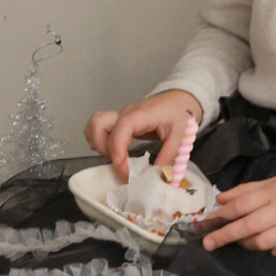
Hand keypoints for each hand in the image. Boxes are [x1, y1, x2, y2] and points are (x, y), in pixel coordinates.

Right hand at [85, 90, 202, 182]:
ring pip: (95, 124)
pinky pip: (99, 127)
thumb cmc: (180, 112)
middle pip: (99, 125)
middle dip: (105, 149)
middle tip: (121, 165)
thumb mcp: (181, 135)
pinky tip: (110, 151)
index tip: (124, 169)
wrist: (180, 99)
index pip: (120, 130)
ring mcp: (121, 116)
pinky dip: (98, 139)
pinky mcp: (120, 121)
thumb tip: (159, 176)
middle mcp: (126, 113)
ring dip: (98, 143)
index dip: (117, 151)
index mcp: (140, 115)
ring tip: (115, 158)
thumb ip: (170, 155)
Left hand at [199, 175, 275, 256]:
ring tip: (243, 241)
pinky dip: (271, 250)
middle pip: (247, 226)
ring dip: (247, 244)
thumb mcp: (271, 183)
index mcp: (271, 194)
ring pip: (261, 243)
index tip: (204, 224)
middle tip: (208, 244)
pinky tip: (271, 243)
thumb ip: (245, 191)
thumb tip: (219, 199)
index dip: (221, 216)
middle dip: (224, 236)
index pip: (240, 206)